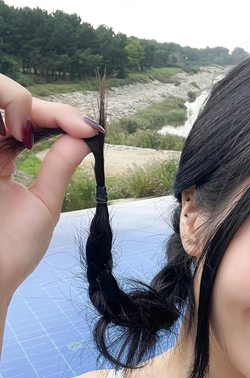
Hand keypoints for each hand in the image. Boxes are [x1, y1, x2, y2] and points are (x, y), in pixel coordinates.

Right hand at [0, 73, 101, 300]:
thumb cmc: (12, 250)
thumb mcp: (43, 204)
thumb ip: (59, 168)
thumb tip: (85, 136)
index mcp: (1, 158)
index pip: (27, 120)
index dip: (58, 116)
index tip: (89, 129)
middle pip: (5, 103)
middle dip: (31, 103)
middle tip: (64, 123)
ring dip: (14, 102)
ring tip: (33, 129)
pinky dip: (0, 118)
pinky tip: (17, 131)